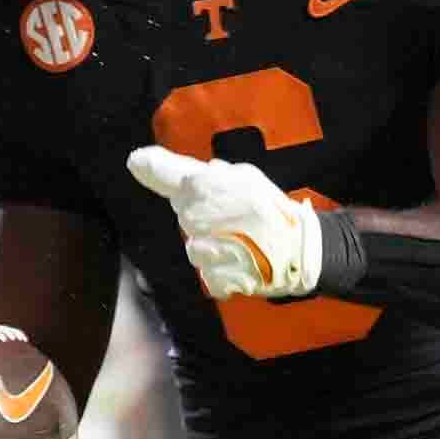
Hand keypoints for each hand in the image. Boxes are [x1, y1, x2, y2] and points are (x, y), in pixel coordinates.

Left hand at [128, 144, 323, 298]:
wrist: (303, 253)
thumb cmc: (275, 213)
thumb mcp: (248, 178)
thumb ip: (215, 174)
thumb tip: (193, 169)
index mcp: (205, 186)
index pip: (165, 174)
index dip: (150, 166)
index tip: (136, 161)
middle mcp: (196, 215)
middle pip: (184, 213)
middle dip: (203, 215)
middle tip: (234, 218)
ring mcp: (202, 249)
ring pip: (194, 246)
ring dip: (213, 245)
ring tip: (242, 242)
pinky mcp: (211, 277)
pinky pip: (207, 272)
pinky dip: (223, 270)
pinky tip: (242, 262)